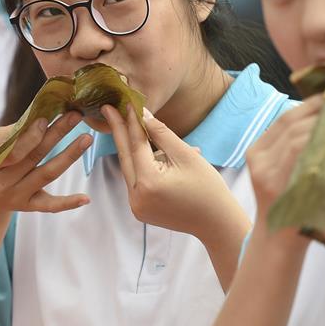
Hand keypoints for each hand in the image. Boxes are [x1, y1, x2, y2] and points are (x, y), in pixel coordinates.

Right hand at [0, 111, 92, 223]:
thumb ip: (11, 134)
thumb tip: (40, 117)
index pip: (12, 151)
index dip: (30, 136)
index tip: (46, 119)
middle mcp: (0, 183)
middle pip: (34, 157)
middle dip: (56, 134)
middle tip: (76, 116)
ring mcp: (15, 197)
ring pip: (46, 175)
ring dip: (69, 156)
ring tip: (86, 139)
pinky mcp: (27, 206)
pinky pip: (49, 206)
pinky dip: (68, 203)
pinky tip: (85, 198)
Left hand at [102, 105, 249, 243]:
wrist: (217, 223)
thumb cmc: (207, 187)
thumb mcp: (186, 155)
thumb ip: (161, 133)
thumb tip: (143, 114)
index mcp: (148, 182)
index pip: (136, 144)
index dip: (132, 121)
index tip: (125, 102)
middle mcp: (136, 197)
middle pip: (125, 156)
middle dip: (119, 131)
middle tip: (108, 108)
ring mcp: (136, 207)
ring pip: (131, 169)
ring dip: (135, 149)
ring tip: (141, 129)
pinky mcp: (140, 210)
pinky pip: (137, 181)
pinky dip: (143, 165)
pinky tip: (153, 152)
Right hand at [245, 95, 322, 245]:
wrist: (280, 243)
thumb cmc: (295, 205)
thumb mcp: (288, 171)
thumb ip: (299, 146)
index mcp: (258, 149)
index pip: (288, 117)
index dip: (313, 105)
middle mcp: (257, 157)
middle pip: (294, 124)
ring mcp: (265, 172)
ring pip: (301, 138)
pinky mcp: (276, 187)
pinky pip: (305, 159)